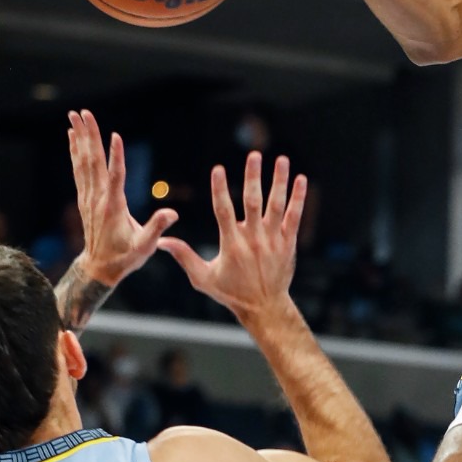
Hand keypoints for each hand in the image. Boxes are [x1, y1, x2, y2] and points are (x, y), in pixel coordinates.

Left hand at [67, 108, 177, 287]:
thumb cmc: (126, 257)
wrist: (100, 268)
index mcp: (113, 207)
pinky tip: (74, 139)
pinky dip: (76, 152)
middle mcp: (97, 198)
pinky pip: (79, 170)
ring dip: (80, 138)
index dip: (116, 156)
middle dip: (89, 136)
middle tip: (83, 113)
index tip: (115, 135)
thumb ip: (157, 228)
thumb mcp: (145, 247)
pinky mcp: (86, 198)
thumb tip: (172, 214)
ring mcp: (89, 197)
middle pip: (93, 162)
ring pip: (83, 162)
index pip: (115, 176)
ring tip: (76, 117)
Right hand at [158, 153, 305, 326]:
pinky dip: (298, 198)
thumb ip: (185, 257)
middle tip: (253, 155)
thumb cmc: (232, 293)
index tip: (217, 169)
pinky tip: (300, 179)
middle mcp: (254, 239)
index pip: (223, 211)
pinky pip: (295, 217)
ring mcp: (273, 240)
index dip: (220, 189)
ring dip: (279, 181)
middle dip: (253, 177)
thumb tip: (161, 242)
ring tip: (281, 159)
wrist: (265, 307)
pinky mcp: (288, 243)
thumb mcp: (203, 278)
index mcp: (232, 244)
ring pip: (277, 206)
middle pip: (253, 202)